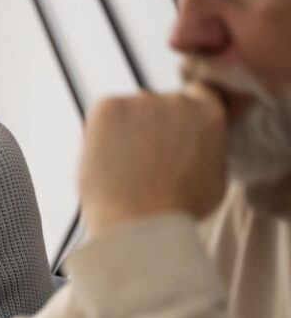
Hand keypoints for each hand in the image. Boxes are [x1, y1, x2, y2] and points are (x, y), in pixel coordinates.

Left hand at [79, 84, 227, 236]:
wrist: (139, 220)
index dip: (180, 116)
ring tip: (125, 165)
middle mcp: (177, 100)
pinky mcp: (108, 107)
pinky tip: (108, 159)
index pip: (196, 96)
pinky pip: (105, 114)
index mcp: (208, 114)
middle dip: (151, 125)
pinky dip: (102, 131)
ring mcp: (140, 101)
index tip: (170, 132)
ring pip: (130, 110)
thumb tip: (198, 140)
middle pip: (159, 104)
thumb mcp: (215, 177)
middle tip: (143, 159)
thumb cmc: (176, 210)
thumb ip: (209, 148)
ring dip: (126, 129)